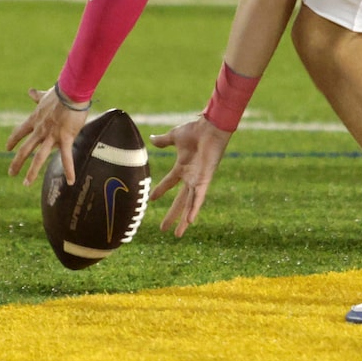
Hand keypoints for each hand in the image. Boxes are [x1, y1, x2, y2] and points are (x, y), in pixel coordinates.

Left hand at [6, 86, 88, 185]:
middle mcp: (40, 130)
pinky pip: (66, 157)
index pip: (20, 132)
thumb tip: (30, 91)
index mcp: (35, 119)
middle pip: (25, 149)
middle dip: (16, 163)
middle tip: (11, 174)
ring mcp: (52, 136)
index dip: (13, 141)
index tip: (7, 148)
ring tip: (26, 183)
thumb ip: (37, 96)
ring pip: (39, 157)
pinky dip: (69, 170)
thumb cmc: (61, 92)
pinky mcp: (65, 138)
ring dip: (32, 172)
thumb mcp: (46, 95)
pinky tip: (70, 181)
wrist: (72, 91)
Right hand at [150, 115, 231, 235]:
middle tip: (163, 229)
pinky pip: (199, 197)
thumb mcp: (175, 136)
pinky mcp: (205, 179)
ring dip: (183, 219)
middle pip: (180, 200)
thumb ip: (163, 140)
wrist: (211, 126)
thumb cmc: (196, 130)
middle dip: (172, 215)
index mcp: (183, 167)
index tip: (151, 199)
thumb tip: (151, 139)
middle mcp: (190, 176)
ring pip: (190, 204)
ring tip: (178, 234)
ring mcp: (198, 179)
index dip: (161, 190)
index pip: (170, 182)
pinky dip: (195, 208)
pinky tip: (190, 220)